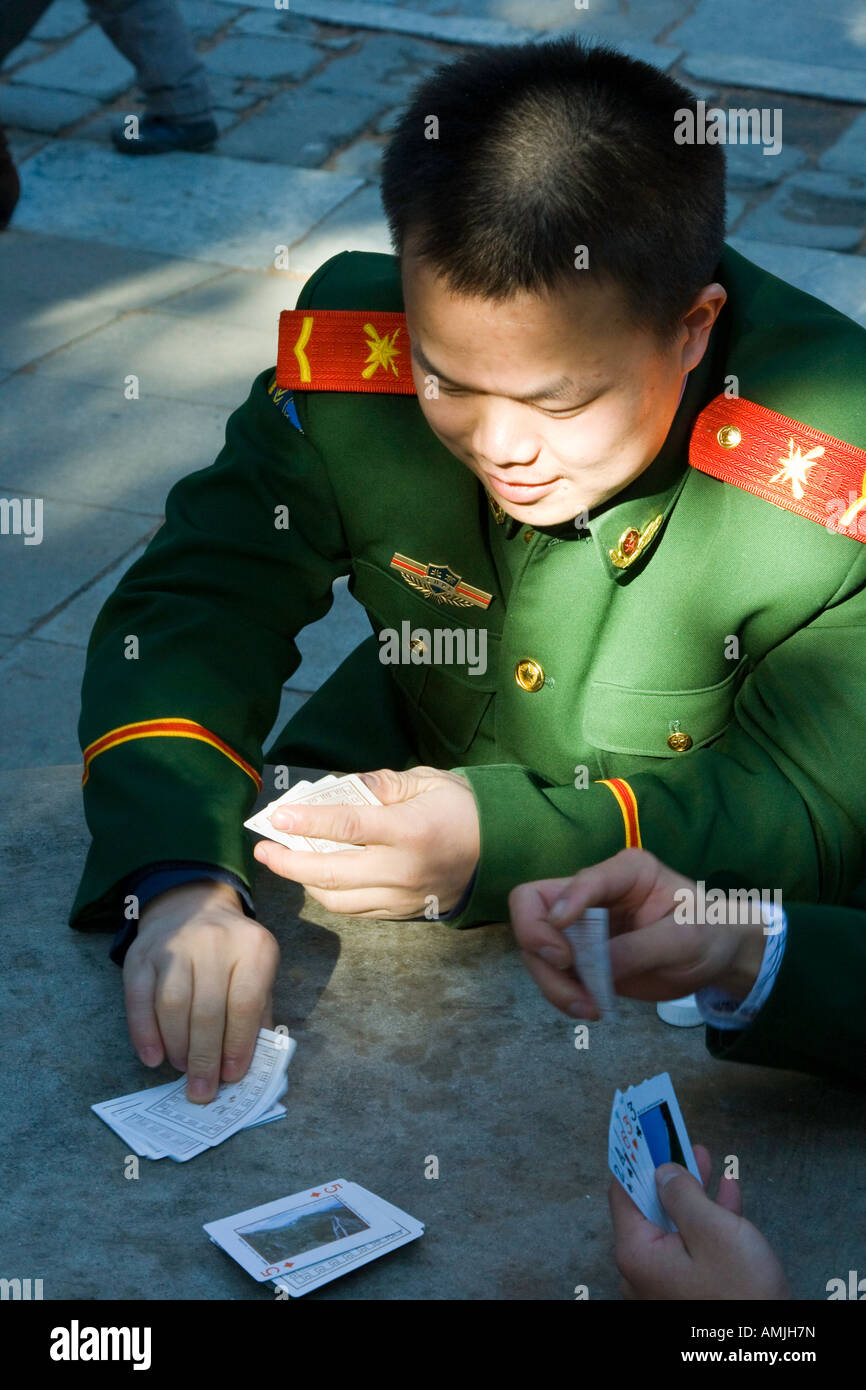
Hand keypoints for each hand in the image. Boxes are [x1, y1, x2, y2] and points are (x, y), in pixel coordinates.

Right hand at [123, 880, 279, 1102]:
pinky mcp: (141, 953)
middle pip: (207, 1009)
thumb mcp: (257, 972)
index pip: (245, 1003)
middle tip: (202, 1090)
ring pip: (173, 1005)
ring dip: (177, 1046)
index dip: (238, 1045)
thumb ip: (257, 1014)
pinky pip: (139, 998)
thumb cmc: (232, 954)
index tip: (232, 1076)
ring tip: (182, 1068)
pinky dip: (144, 1033)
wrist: (193, 905)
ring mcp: (175, 944)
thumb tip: (251, 1065)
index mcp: (254, 947)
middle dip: (204, 1058)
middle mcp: (215, 941)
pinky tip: (153, 1057)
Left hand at [252, 767, 479, 918]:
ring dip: (304, 882)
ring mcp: (402, 896)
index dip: (306, 821)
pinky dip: (331, 895)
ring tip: (286, 863)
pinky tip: (318, 878)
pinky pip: (356, 909)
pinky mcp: (404, 912)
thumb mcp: (427, 781)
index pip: (345, 826)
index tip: (276, 816)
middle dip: (288, 861)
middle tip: (264, 848)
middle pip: (329, 872)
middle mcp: (402, 869)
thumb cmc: (466, 808)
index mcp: (408, 831)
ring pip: (337, 899)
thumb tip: (338, 788)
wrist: (506, 850)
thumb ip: (380, 784)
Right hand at [509, 848, 764, 1018]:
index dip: (566, 906)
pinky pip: (550, 970)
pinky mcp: (578, 953)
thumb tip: (597, 970)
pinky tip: (588, 1007)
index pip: (582, 880)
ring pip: (535, 944)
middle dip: (539, 944)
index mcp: (625, 871)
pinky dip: (561, 992)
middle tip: (566, 973)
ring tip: (587, 1008)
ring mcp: (581, 922)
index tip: (563, 948)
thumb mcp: (685, 939)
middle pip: (534, 906)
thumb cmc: (707, 933)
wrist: (715, 956)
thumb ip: (640, 950)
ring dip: (551, 980)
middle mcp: (594, 891)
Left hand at [611, 1144, 789, 1298]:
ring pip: (674, 1226)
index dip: (636, 1156)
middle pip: (650, 1207)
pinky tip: (728, 1195)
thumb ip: (684, 1195)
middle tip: (680, 1139)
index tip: (644, 1129)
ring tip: (707, 1159)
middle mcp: (642, 1269)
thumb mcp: (713, 1232)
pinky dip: (708, 1221)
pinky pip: (691, 1248)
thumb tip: (662, 1172)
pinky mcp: (689, 1291)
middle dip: (670, 1171)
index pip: (624, 1191)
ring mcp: (664, 1283)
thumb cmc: (739, 1292)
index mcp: (637, 1252)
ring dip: (693, 1192)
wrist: (763, 1350)